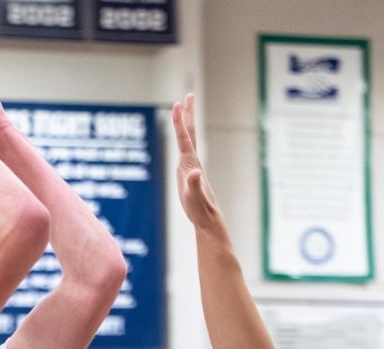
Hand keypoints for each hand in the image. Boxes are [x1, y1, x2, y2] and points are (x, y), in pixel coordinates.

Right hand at [171, 95, 220, 229]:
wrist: (207, 218)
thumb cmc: (200, 209)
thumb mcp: (194, 197)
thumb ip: (194, 184)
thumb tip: (194, 172)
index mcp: (190, 164)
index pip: (184, 139)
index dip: (179, 122)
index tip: (176, 104)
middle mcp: (192, 161)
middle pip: (190, 133)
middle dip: (188, 114)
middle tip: (188, 95)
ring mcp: (190, 166)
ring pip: (188, 140)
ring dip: (186, 124)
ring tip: (185, 109)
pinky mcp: (188, 172)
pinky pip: (184, 151)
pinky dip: (182, 140)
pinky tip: (181, 138)